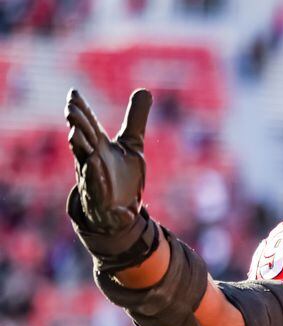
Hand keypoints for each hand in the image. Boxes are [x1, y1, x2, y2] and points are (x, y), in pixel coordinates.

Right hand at [64, 88, 157, 270]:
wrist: (119, 211)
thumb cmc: (121, 175)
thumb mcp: (132, 145)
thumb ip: (135, 119)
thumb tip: (144, 89)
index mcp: (98, 148)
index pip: (88, 128)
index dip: (81, 112)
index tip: (73, 94)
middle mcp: (93, 164)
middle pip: (83, 144)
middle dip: (78, 129)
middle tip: (72, 112)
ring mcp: (96, 185)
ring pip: (88, 171)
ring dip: (86, 159)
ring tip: (82, 146)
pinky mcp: (105, 206)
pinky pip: (104, 202)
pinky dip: (105, 195)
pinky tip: (108, 186)